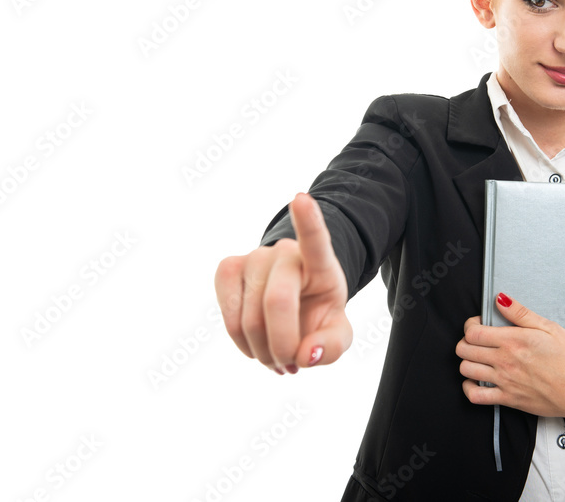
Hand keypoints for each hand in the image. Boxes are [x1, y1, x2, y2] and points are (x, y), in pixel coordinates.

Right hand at [214, 192, 351, 374]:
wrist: (292, 304)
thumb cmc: (316, 315)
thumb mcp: (336, 335)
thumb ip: (332, 347)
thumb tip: (308, 355)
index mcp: (320, 263)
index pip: (316, 240)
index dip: (308, 220)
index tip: (301, 199)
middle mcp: (285, 253)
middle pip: (277, 302)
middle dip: (283, 346)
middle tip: (290, 365)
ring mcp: (254, 257)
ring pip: (250, 318)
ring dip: (262, 352)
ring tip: (276, 358)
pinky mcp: (227, 269)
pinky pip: (229, 318)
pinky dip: (242, 343)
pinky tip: (255, 346)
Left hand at [455, 293, 564, 429]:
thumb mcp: (550, 328)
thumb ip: (521, 313)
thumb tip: (501, 299)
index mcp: (513, 340)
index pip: (473, 331)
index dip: (470, 326)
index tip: (478, 324)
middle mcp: (505, 360)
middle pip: (464, 349)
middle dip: (465, 342)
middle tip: (477, 341)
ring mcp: (505, 381)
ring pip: (466, 370)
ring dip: (467, 362)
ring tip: (479, 358)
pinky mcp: (508, 399)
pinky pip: (475, 396)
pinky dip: (469, 388)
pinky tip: (477, 381)